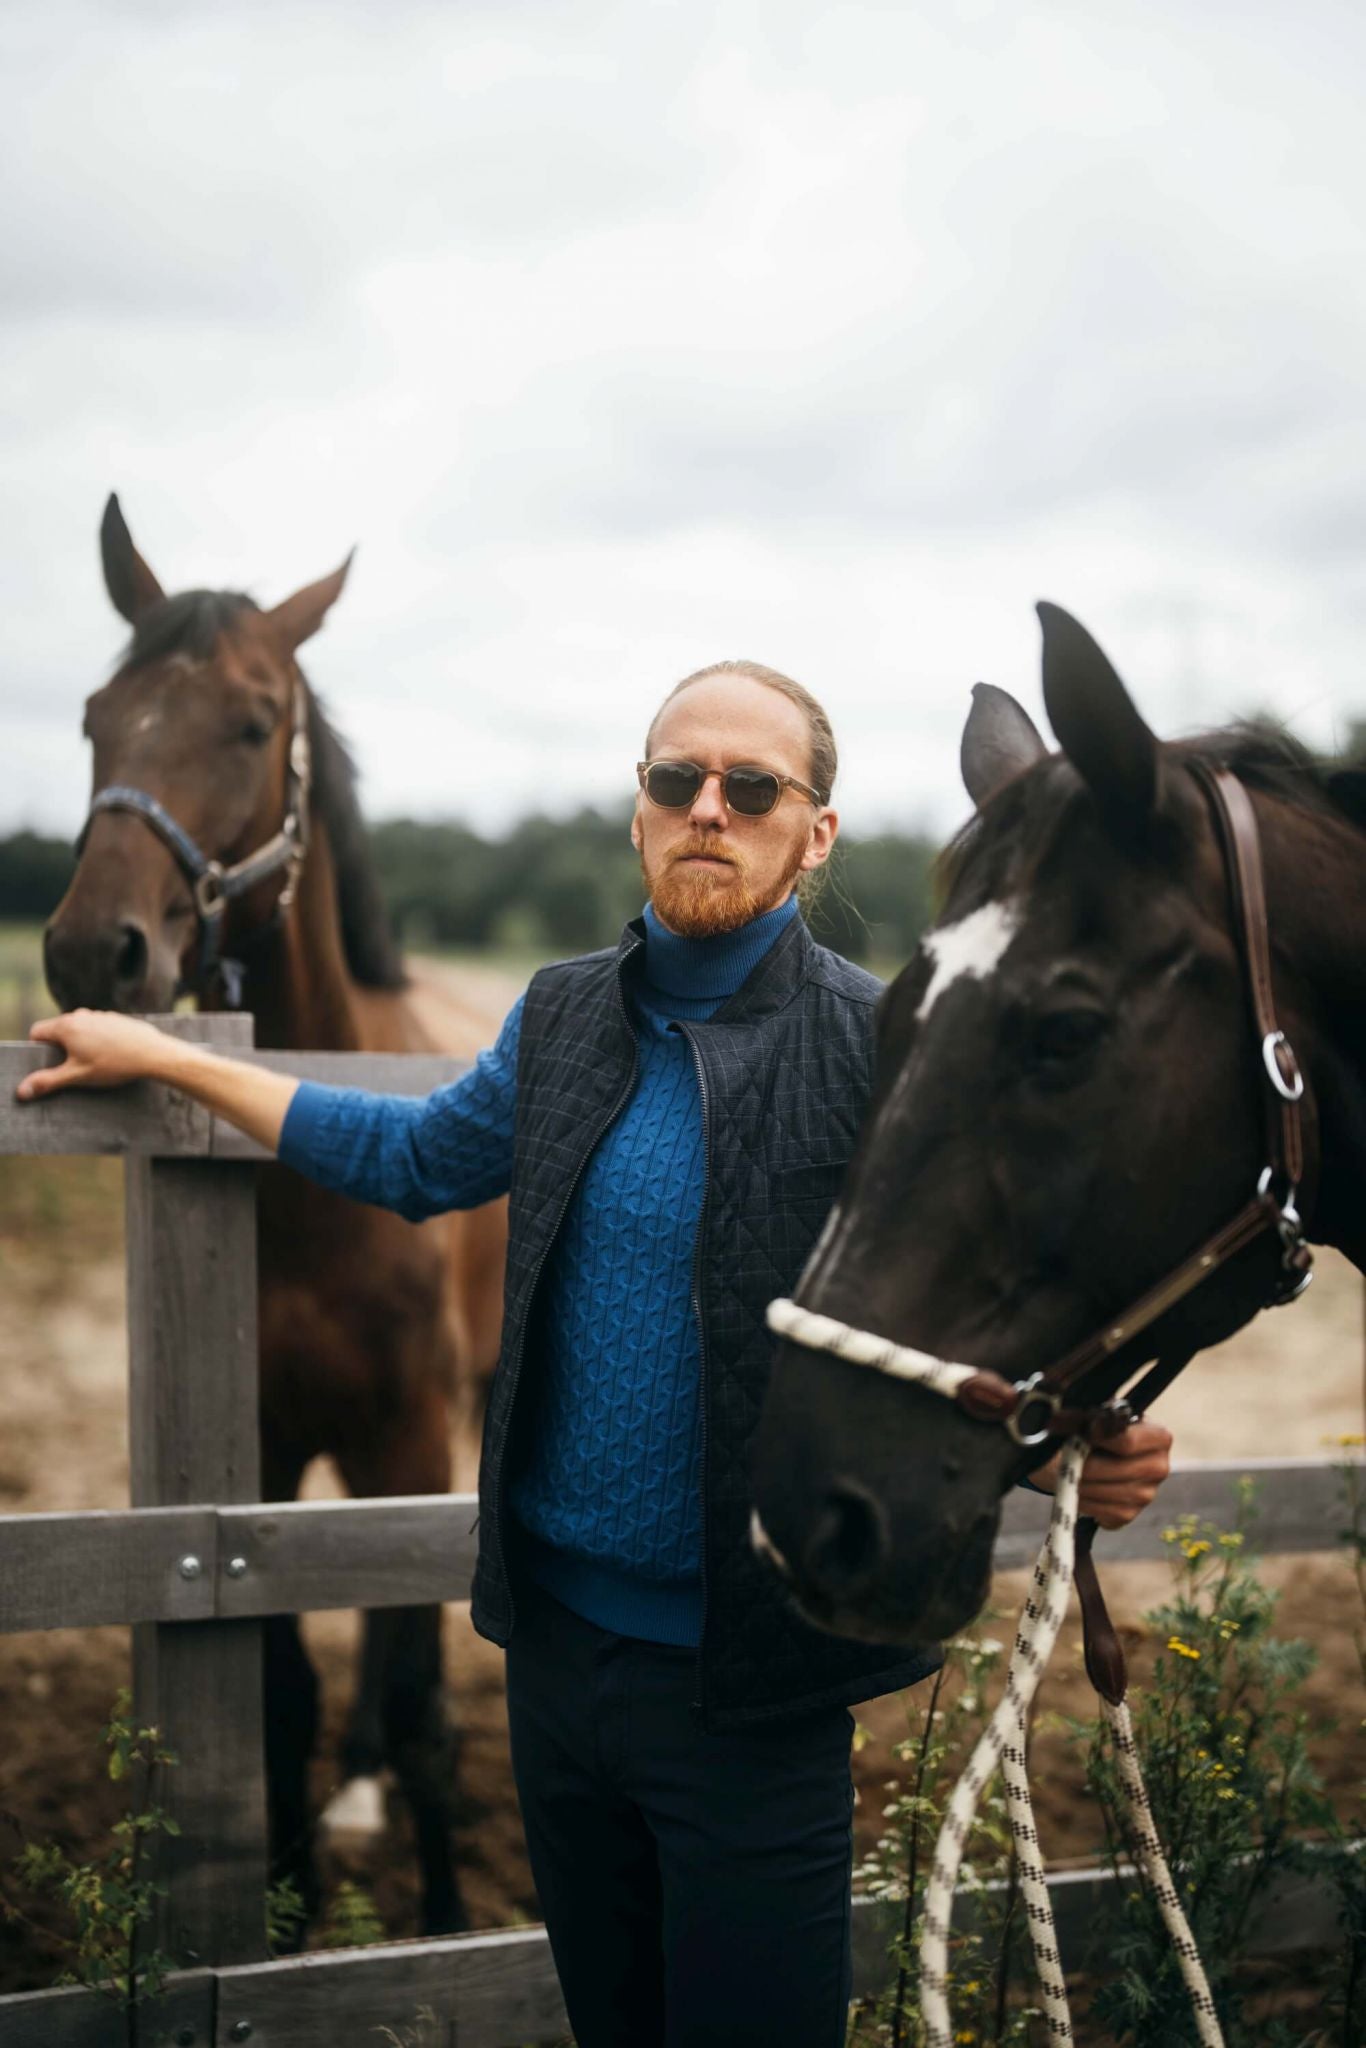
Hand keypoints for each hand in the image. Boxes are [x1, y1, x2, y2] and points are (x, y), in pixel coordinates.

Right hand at [16, 1011, 169, 1101]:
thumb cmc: (115, 1064)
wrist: (154, 1054)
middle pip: (57, 1030)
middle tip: (72, 1067)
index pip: (37, 1032)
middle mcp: (81, 1015)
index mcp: (66, 1026)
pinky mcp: (115, 1019)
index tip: (50, 1064)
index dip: (38, 1049)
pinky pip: (97, 1029)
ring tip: (94, 1063)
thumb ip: (48, 1081)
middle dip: (59, 1048)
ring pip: (79, 1029)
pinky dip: (97, 1041)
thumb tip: (22, 1090)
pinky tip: (111, 1056)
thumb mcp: (77, 1076)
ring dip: (79, 1044)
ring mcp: (99, 1015)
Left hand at [1030, 1421, 1172, 1528]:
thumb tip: (1058, 1420)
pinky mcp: (1128, 1514)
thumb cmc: (1094, 1429)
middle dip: (1086, 1463)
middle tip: (1066, 1455)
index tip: (1081, 1433)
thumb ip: (1082, 1416)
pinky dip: (1083, 1500)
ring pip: (1106, 1492)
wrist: (1092, 1455)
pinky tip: (1077, 1485)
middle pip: (1115, 1470)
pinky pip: (1101, 1511)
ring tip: (1068, 1468)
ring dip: (1080, 1482)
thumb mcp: (1091, 1416)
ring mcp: (1146, 1495)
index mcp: (1159, 1437)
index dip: (1099, 1437)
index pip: (1128, 1442)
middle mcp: (1159, 1468)